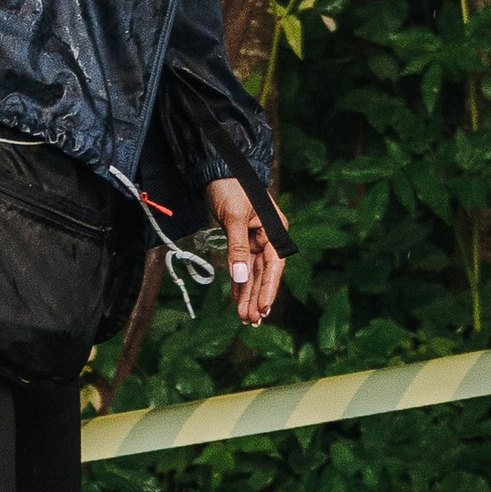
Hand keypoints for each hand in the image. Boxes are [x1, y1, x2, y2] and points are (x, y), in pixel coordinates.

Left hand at [206, 177, 285, 327]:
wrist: (216, 170)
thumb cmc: (230, 187)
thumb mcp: (234, 217)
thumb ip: (237, 247)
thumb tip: (241, 277)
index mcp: (275, 230)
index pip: (274, 265)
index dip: (269, 288)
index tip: (263, 308)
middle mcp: (268, 237)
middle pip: (264, 274)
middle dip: (257, 297)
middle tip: (251, 321)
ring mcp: (255, 240)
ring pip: (252, 273)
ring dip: (248, 294)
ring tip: (244, 317)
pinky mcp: (242, 240)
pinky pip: (241, 266)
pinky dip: (238, 282)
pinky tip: (237, 299)